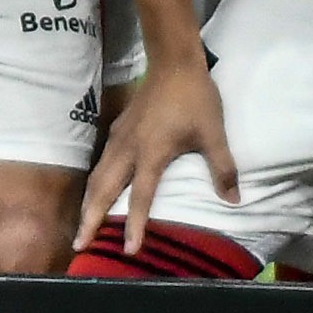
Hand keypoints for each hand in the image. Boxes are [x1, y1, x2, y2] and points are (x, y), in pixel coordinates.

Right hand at [74, 54, 233, 259]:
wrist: (174, 61)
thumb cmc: (195, 98)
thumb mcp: (214, 133)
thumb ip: (223, 168)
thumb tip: (234, 200)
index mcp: (151, 153)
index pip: (140, 196)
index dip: (135, 224)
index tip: (128, 250)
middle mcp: (128, 149)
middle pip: (104, 189)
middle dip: (90, 218)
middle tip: (79, 244)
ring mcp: (119, 137)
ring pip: (97, 176)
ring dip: (88, 202)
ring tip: (82, 226)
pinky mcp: (117, 129)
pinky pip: (101, 161)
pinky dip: (95, 182)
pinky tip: (96, 190)